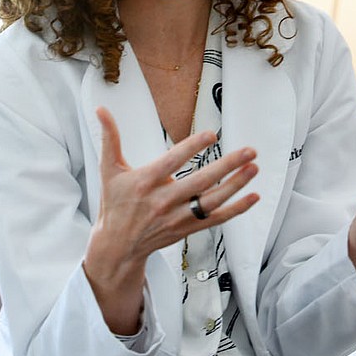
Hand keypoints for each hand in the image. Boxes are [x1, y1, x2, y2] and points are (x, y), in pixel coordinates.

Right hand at [84, 107, 258, 333]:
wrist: (117, 246)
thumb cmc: (114, 203)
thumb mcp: (108, 170)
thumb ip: (109, 138)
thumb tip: (101, 109)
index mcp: (145, 182)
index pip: (172, 162)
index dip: (192, 148)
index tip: (212, 134)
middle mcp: (163, 201)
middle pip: (200, 182)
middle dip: (226, 166)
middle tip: (249, 150)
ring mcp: (177, 218)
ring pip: (212, 201)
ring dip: (236, 185)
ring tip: (254, 167)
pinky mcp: (187, 229)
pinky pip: (216, 220)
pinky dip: (237, 209)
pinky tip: (253, 196)